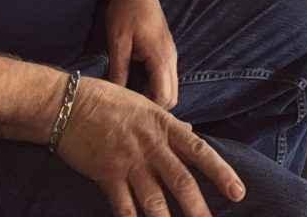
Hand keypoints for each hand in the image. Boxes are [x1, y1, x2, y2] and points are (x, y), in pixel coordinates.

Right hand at [58, 77, 245, 216]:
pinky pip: (124, 207)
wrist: (68, 104)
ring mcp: (128, 162)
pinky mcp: (107, 175)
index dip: (221, 172)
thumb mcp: (144, 105)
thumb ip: (168, 123)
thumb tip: (191, 131)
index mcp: (163, 125)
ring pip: (155, 200)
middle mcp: (150, 145)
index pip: (199, 150)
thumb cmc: (107, 101)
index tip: (238, 191)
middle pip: (181, 181)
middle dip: (199, 209)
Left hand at [104, 0, 177, 108]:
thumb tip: (116, 97)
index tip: (128, 110)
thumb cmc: (124, 11)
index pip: (164, 97)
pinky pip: (165, 77)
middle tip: (129, 106)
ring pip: (169, 87)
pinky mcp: (165, 51)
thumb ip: (119, 70)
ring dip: (153, 95)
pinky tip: (134, 82)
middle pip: (171, 97)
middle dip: (153, 106)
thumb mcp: (117, 41)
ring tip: (129, 96)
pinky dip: (153, 85)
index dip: (148, 108)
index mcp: (161, 57)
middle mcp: (171, 58)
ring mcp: (170, 54)